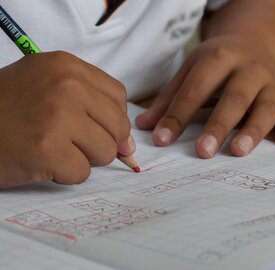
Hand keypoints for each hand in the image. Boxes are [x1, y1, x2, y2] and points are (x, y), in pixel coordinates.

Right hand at [0, 51, 132, 187]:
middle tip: (70, 142)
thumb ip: (94, 109)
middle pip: (118, 127)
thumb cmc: (9, 110)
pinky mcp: (47, 149)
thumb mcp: (50, 90)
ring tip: (54, 149)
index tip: (98, 130)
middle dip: (100, 142)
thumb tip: (129, 146)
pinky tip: (42, 161)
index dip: (112, 119)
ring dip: (83, 158)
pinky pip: (82, 172)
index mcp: (67, 66)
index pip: (118, 97)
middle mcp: (66, 85)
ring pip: (106, 152)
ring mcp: (58, 116)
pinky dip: (65, 174)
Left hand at [136, 35, 274, 157]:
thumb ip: (169, 98)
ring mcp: (272, 81)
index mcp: (218, 58)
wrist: (255, 42)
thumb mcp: (191, 71)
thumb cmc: (218, 63)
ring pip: (267, 105)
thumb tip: (144, 127)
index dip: (177, 115)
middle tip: (202, 152)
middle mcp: (248, 68)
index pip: (195, 89)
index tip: (162, 140)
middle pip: (234, 97)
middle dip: (218, 124)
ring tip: (238, 152)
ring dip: (254, 129)